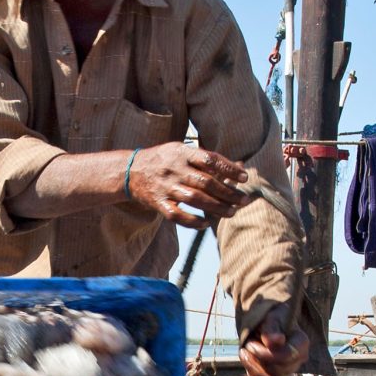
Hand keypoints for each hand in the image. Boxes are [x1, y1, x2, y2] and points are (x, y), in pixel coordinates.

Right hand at [128, 143, 245, 229]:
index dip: (229, 169)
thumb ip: (208, 159)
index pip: (210, 159)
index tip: (244, 178)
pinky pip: (177, 215)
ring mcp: (166, 187)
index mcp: (182, 153)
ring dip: (216, 207)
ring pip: (195, 199)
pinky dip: (193, 221)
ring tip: (232, 212)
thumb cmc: (164, 160)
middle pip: (206, 182)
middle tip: (244, 200)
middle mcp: (174, 169)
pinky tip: (206, 223)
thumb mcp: (182, 151)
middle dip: (228, 193)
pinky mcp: (159, 203)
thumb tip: (240, 167)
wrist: (130, 171)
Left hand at [238, 308, 311, 375]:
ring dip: (253, 370)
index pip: (286, 357)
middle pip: (277, 371)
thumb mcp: (271, 319)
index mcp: (301, 344)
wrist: (268, 326)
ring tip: (243, 355)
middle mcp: (297, 361)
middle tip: (246, 347)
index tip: (250, 344)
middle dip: (257, 360)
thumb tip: (273, 341)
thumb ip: (271, 329)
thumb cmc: (272, 320)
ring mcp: (288, 372)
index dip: (265, 354)